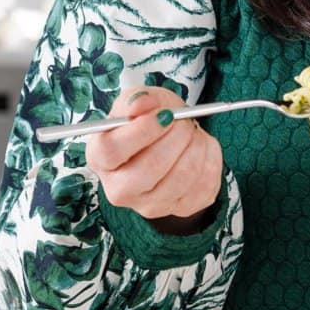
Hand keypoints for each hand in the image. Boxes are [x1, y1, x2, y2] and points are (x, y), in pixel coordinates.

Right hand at [84, 86, 222, 226]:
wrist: (171, 141)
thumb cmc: (150, 120)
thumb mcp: (142, 101)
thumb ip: (138, 99)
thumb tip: (139, 105)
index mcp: (100, 158)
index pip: (113, 151)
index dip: (142, 131)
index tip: (165, 114)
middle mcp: (119, 189)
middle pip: (149, 168)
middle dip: (176, 137)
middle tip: (185, 121)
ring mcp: (149, 205)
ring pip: (181, 177)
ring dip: (195, 146)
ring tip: (193, 132)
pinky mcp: (180, 210)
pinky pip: (204, 185)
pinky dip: (210, 159)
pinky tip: (201, 148)